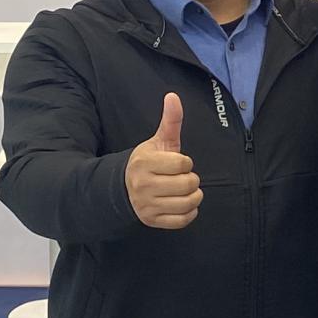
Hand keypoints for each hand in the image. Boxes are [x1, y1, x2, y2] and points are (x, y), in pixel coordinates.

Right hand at [125, 92, 201, 229]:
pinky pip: (182, 221)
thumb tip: (173, 96)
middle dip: (190, 180)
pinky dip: (189, 213)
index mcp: (145, 163)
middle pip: (188, 184)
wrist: (124, 188)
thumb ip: (170, 121)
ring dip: (193, 197)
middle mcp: (143, 185)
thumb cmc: (148, 163)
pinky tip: (183, 204)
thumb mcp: (158, 141)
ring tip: (185, 191)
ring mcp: (147, 205)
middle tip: (181, 178)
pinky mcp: (152, 220)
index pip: (183, 164)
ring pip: (187, 203)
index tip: (178, 163)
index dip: (186, 163)